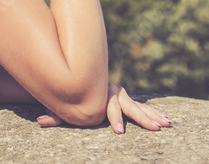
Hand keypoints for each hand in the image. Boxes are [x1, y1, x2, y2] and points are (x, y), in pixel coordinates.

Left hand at [35, 83, 171, 133]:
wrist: (76, 76)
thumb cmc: (69, 95)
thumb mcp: (61, 105)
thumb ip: (55, 114)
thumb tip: (40, 121)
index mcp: (100, 94)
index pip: (109, 108)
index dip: (114, 119)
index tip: (119, 132)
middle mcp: (113, 92)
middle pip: (130, 106)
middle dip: (143, 118)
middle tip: (155, 128)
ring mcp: (121, 95)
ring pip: (139, 106)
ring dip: (153, 115)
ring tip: (168, 123)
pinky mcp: (124, 99)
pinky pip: (141, 107)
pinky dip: (153, 113)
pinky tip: (166, 121)